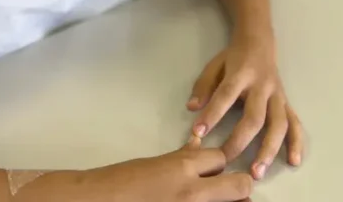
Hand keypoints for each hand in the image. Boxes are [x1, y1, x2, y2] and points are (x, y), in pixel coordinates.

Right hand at [43, 137, 252, 201]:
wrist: (101, 201)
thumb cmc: (123, 182)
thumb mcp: (156, 164)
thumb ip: (181, 158)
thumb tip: (197, 147)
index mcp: (183, 167)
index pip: (221, 158)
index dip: (217, 166)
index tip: (212, 173)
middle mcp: (194, 192)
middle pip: (241, 186)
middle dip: (237, 187)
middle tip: (228, 192)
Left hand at [187, 38, 303, 179]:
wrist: (259, 41)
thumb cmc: (233, 58)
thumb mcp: (214, 65)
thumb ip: (203, 87)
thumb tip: (192, 108)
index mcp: (241, 74)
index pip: (226, 95)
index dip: (213, 114)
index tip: (198, 132)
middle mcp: (263, 86)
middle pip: (254, 116)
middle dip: (241, 141)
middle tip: (227, 160)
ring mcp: (278, 95)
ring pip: (278, 124)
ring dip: (269, 149)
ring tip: (258, 172)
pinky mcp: (286, 102)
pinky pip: (295, 123)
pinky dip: (296, 143)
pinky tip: (294, 161)